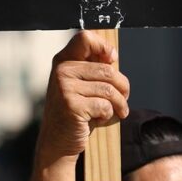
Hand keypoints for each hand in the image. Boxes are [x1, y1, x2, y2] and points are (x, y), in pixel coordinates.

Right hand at [36, 30, 129, 164]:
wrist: (57, 142)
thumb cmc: (75, 112)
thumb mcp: (81, 86)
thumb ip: (93, 69)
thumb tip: (112, 54)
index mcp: (63, 61)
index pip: (84, 38)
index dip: (103, 46)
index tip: (112, 60)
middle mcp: (61, 71)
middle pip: (107, 70)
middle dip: (122, 86)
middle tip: (124, 98)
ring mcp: (64, 88)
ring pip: (109, 89)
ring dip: (120, 103)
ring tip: (119, 111)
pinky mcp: (71, 106)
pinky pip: (104, 105)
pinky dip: (109, 114)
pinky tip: (101, 119)